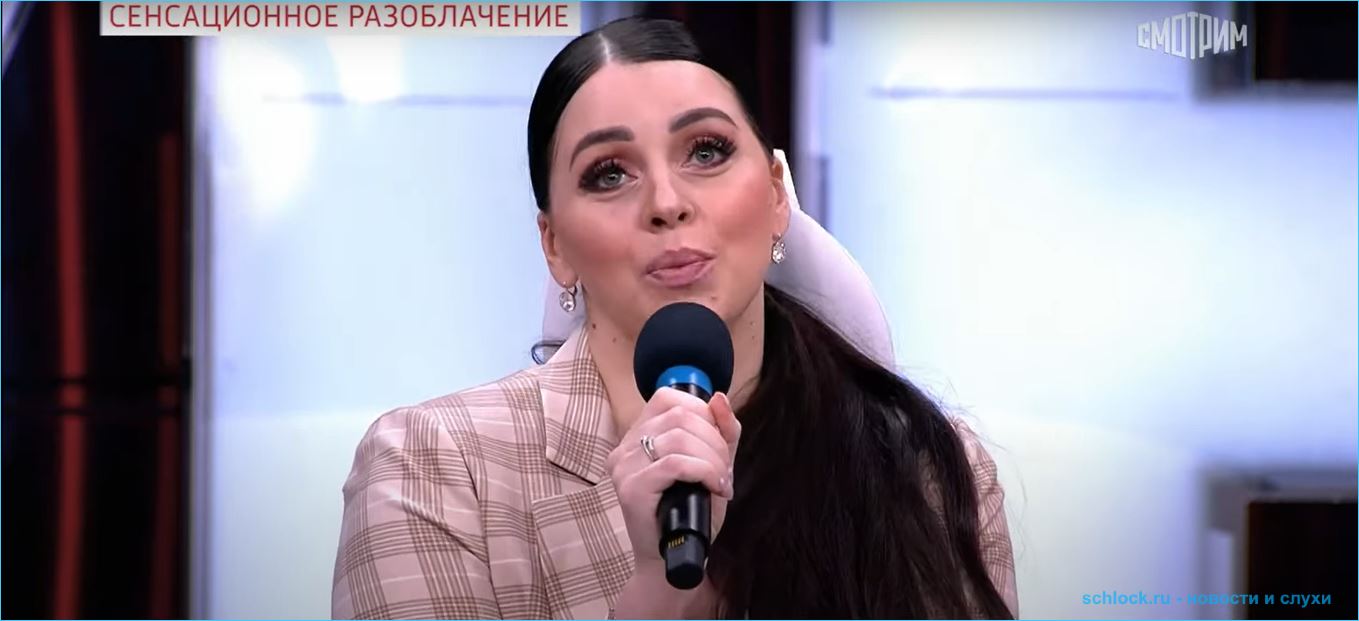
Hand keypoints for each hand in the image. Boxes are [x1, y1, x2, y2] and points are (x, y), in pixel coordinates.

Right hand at [607, 387, 741, 567]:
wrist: (675, 559)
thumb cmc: (691, 512)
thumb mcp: (713, 463)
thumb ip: (722, 431)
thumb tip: (719, 398)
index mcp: (637, 436)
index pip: (669, 398)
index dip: (703, 414)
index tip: (717, 445)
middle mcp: (624, 448)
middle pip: (680, 415)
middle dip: (715, 441)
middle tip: (724, 471)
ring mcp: (624, 468)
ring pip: (679, 438)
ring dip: (713, 459)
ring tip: (720, 482)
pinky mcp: (631, 489)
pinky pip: (675, 464)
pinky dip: (705, 471)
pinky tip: (715, 487)